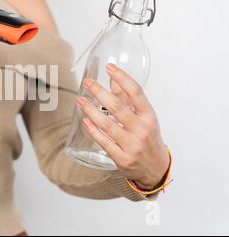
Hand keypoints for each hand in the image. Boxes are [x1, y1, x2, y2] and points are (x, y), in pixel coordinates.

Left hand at [76, 63, 169, 188]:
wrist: (156, 169)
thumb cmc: (149, 139)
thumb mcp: (144, 117)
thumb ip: (128, 99)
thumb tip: (113, 79)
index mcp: (149, 116)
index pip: (136, 92)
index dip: (122, 77)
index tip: (110, 67)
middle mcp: (141, 129)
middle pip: (117, 106)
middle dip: (99, 92)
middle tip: (87, 83)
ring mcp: (131, 145)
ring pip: (106, 124)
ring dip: (90, 110)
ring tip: (80, 100)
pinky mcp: (122, 158)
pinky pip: (103, 141)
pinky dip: (92, 130)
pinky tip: (84, 120)